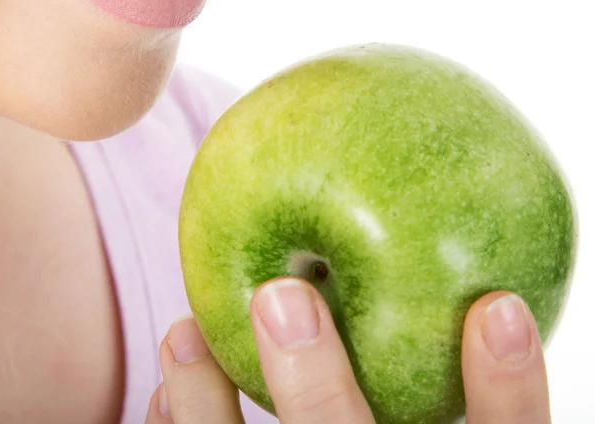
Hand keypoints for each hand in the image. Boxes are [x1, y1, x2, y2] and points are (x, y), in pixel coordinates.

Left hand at [145, 281, 550, 422]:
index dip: (510, 387)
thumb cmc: (390, 412)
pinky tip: (168, 393)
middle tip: (281, 298)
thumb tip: (455, 270)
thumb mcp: (429, 395)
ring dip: (210, 410)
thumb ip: (433, 351)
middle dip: (319, 389)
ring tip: (182, 330)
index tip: (496, 307)